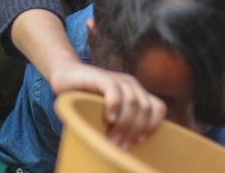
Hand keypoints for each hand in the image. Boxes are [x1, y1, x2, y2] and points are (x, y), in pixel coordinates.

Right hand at [50, 61, 165, 147]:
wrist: (66, 75)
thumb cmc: (86, 99)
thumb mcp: (109, 112)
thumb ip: (121, 122)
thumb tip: (129, 148)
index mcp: (136, 92)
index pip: (158, 108)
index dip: (152, 126)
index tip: (138, 141)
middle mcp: (130, 84)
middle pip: (145, 109)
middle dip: (134, 130)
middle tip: (120, 145)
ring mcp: (117, 79)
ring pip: (133, 102)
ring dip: (124, 124)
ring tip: (111, 138)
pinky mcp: (101, 77)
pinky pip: (114, 91)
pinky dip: (114, 107)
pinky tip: (108, 118)